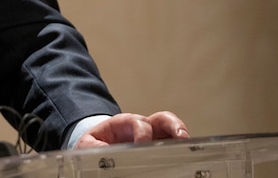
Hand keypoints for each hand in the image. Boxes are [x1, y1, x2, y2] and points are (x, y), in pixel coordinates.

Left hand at [75, 111, 189, 148]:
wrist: (96, 149)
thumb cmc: (94, 145)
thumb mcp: (88, 144)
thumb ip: (94, 147)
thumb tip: (103, 153)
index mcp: (123, 123)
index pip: (138, 122)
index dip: (142, 132)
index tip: (143, 144)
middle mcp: (142, 127)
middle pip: (162, 119)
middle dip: (174, 125)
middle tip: (181, 136)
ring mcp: (154, 138)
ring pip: (173, 131)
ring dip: (182, 136)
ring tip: (188, 146)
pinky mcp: (159, 149)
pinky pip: (173, 146)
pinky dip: (181, 150)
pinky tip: (185, 158)